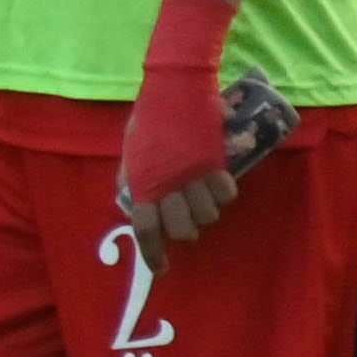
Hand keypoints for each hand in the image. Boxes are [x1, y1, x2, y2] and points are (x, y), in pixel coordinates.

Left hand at [117, 1, 238, 264]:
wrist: (175, 87)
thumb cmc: (150, 116)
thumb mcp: (131, 148)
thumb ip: (132, 176)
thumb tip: (130, 199)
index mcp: (141, 181)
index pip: (145, 229)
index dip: (154, 254)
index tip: (162, 270)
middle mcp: (166, 184)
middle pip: (183, 229)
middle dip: (188, 229)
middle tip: (188, 215)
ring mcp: (191, 175)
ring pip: (209, 215)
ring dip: (208, 210)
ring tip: (204, 194)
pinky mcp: (214, 163)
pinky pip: (227, 193)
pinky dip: (225, 191)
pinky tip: (220, 181)